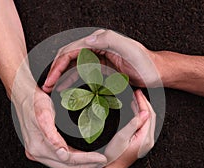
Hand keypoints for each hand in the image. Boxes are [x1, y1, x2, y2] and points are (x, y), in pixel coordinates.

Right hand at [11, 66, 106, 167]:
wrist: (23, 96)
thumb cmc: (34, 102)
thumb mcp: (44, 113)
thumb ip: (51, 134)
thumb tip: (61, 153)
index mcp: (37, 146)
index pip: (67, 159)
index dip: (86, 160)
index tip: (100, 157)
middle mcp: (36, 153)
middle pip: (66, 166)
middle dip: (86, 166)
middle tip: (103, 161)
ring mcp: (37, 153)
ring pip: (64, 166)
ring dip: (81, 166)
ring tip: (96, 162)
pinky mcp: (40, 150)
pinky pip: (59, 161)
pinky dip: (74, 161)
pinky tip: (83, 158)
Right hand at [43, 29, 161, 92]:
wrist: (156, 72)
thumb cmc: (145, 62)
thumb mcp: (129, 49)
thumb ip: (109, 41)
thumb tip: (87, 40)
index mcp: (99, 41)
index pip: (71, 51)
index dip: (58, 65)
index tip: (51, 80)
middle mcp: (96, 47)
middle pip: (69, 59)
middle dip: (56, 72)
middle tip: (47, 87)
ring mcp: (98, 58)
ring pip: (74, 67)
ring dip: (62, 78)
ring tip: (53, 90)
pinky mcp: (102, 68)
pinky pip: (83, 74)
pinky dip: (74, 81)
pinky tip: (67, 89)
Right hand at [96, 90, 155, 167]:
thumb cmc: (115, 154)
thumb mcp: (122, 137)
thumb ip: (134, 124)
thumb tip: (145, 112)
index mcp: (146, 138)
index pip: (148, 115)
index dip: (143, 102)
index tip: (137, 93)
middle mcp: (149, 139)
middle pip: (151, 117)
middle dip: (145, 103)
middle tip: (137, 92)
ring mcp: (146, 141)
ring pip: (148, 120)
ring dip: (143, 108)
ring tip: (136, 97)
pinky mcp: (142, 141)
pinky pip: (144, 124)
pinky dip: (140, 115)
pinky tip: (135, 109)